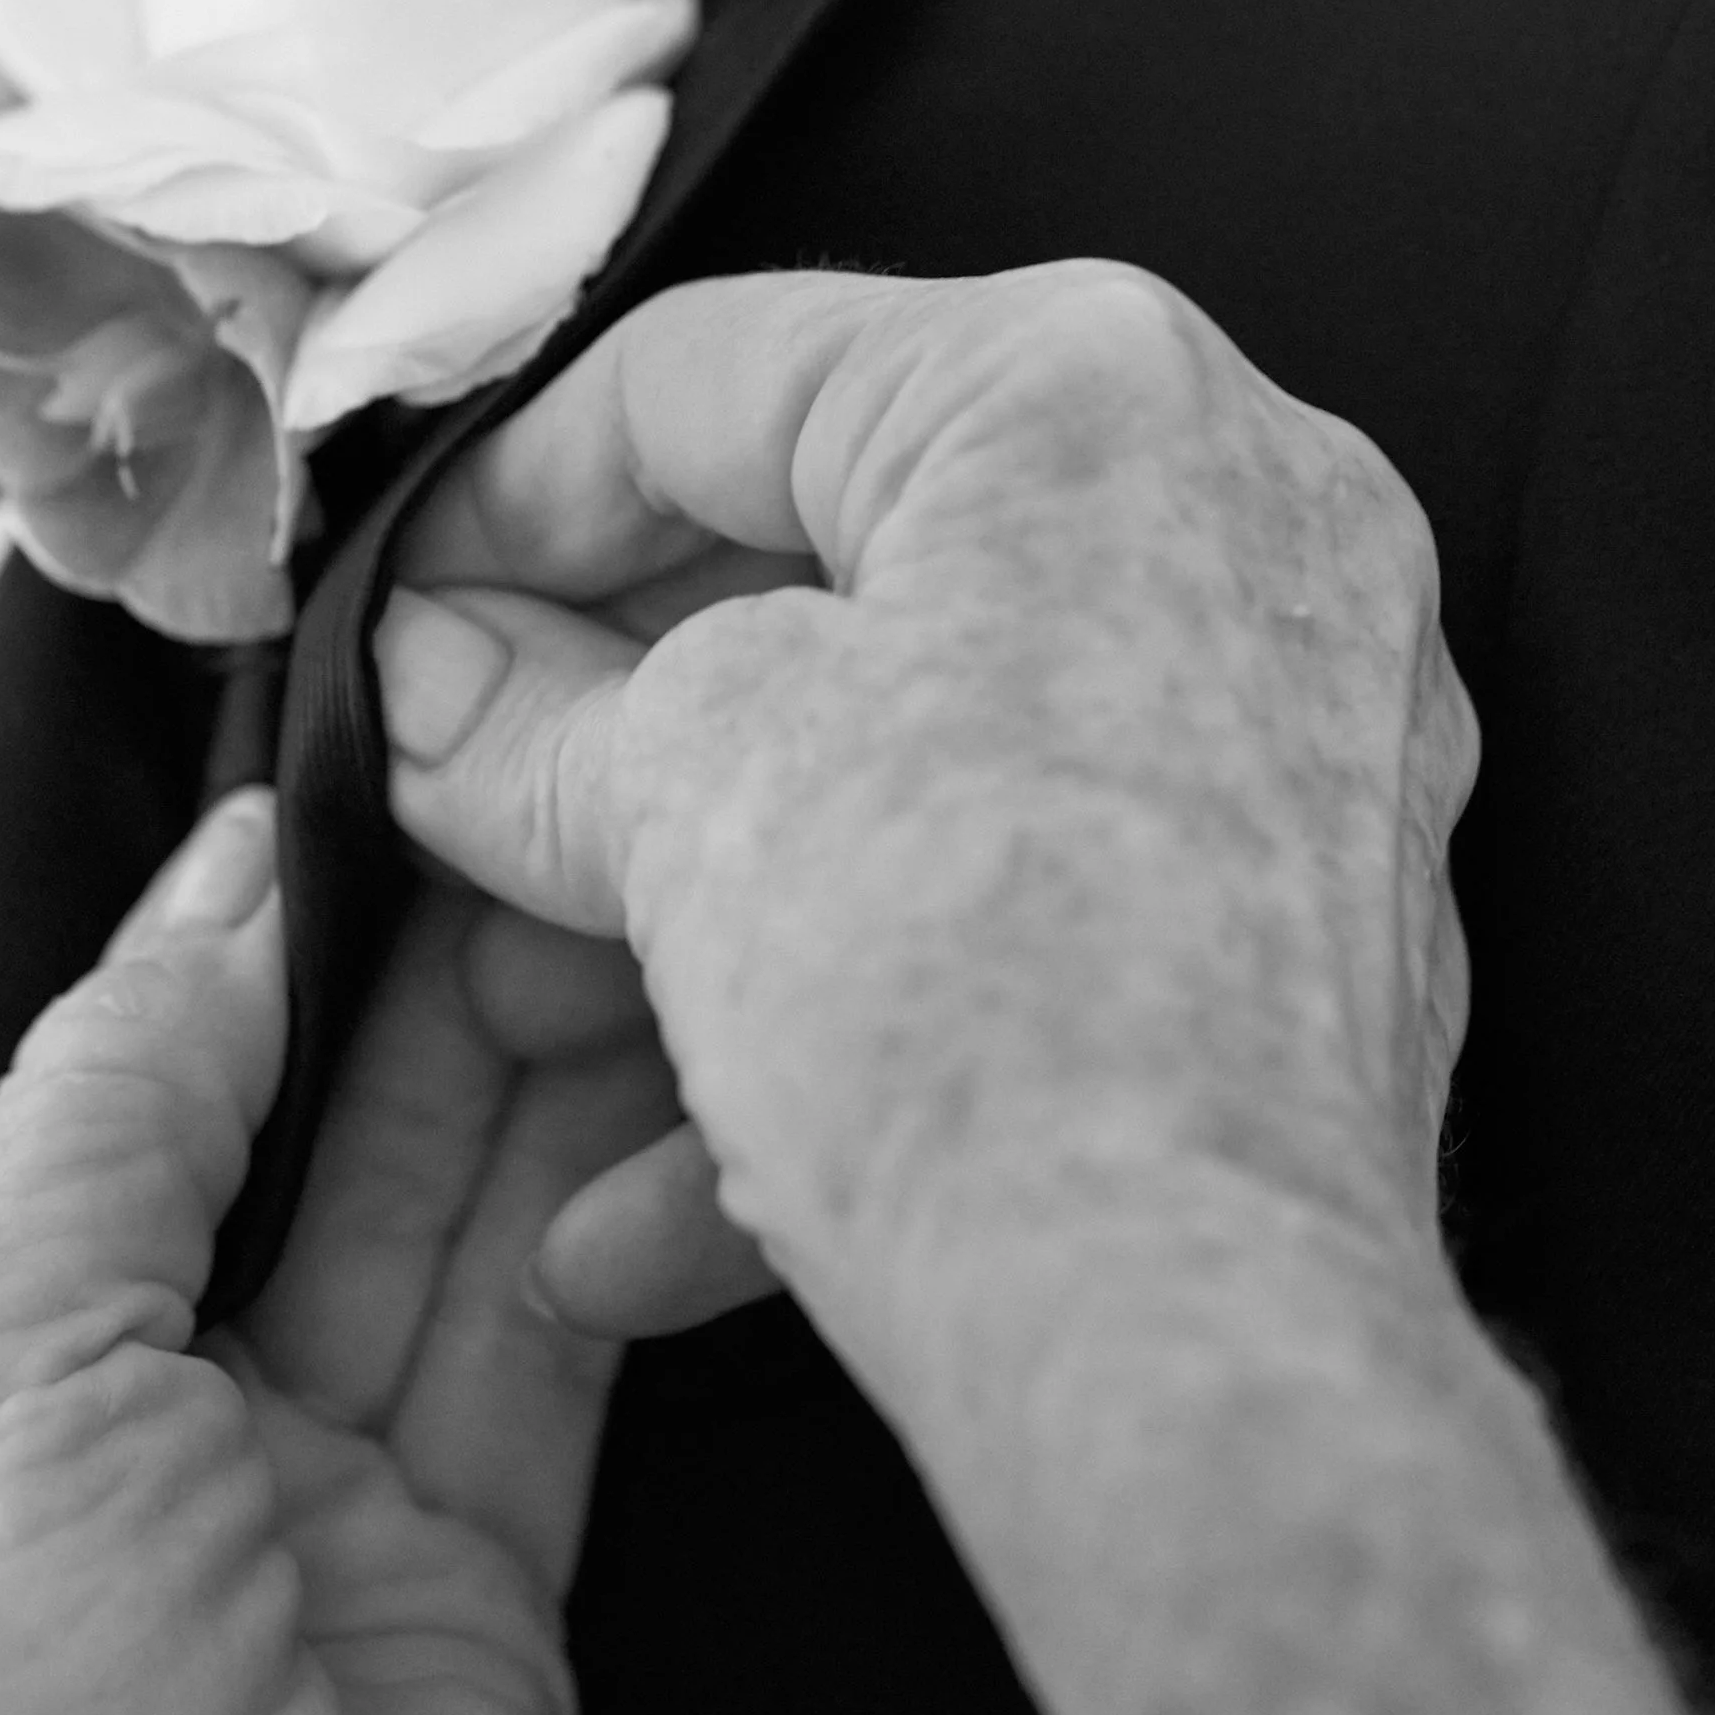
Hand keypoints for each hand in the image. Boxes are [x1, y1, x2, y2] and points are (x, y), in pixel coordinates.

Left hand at [0, 794, 669, 1714]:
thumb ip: (114, 1100)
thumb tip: (215, 884)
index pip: (129, 1101)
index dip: (237, 949)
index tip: (351, 794)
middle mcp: (158, 1439)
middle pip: (304, 1153)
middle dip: (403, 986)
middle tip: (511, 812)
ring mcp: (330, 1524)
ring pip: (441, 1235)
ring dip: (514, 1071)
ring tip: (595, 888)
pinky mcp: (489, 1599)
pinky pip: (550, 1362)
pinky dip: (598, 1221)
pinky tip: (642, 1075)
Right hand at [376, 262, 1479, 1378]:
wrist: (1192, 1339)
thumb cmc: (967, 996)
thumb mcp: (670, 792)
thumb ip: (524, 712)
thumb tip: (437, 686)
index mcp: (1085, 387)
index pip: (715, 375)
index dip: (506, 499)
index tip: (404, 615)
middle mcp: (1239, 512)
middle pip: (825, 579)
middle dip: (605, 737)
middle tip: (461, 813)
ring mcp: (1300, 728)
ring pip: (912, 774)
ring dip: (695, 902)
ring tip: (533, 1018)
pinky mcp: (1309, 933)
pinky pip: (1022, 915)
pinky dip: (847, 1013)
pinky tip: (661, 1199)